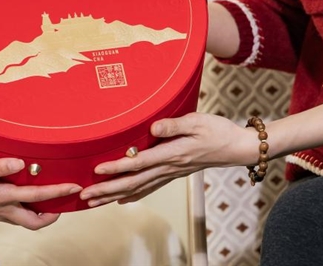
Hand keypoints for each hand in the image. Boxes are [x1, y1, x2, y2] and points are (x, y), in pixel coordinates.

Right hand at [0, 158, 80, 229]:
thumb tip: (20, 162)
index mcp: (1, 197)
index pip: (37, 197)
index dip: (58, 192)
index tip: (74, 187)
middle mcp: (2, 209)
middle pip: (35, 222)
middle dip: (54, 214)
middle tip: (65, 201)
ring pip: (25, 221)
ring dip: (41, 213)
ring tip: (51, 200)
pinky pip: (15, 217)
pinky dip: (27, 211)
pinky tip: (27, 199)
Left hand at [79, 112, 257, 206]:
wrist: (236, 147)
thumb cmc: (217, 130)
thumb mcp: (197, 121)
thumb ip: (173, 125)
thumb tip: (152, 128)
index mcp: (173, 153)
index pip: (139, 162)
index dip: (118, 167)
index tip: (98, 170)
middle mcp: (169, 166)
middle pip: (134, 181)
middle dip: (108, 189)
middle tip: (86, 195)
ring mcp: (171, 172)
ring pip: (139, 187)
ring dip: (115, 195)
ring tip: (95, 201)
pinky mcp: (174, 172)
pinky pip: (150, 187)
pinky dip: (134, 195)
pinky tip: (122, 199)